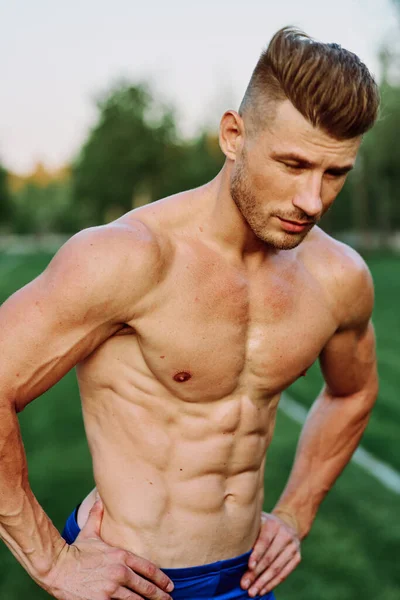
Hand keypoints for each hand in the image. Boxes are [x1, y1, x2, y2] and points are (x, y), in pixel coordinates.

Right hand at [43, 499, 173, 599]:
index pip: (148, 568)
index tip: (169, 585)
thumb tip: (99, 499)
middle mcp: (120, 572)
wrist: (57, 568)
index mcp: (121, 556)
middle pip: (146, 587)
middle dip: (159, 596)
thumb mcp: (89, 532)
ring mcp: (111, 589)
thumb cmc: (75, 551)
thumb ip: (97, 517)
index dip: (161, 578)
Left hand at [240, 511, 300, 596]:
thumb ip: (249, 532)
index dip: (257, 554)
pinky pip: (284, 574)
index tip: (249, 566)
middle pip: (270, 557)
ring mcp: (293, 547)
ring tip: (252, 591)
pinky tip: (263, 590)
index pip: (264, 541)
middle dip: (256, 573)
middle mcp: (286, 534)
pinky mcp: (297, 558)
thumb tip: (233, 549)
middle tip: (244, 584)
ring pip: (277, 568)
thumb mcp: (257, 522)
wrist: (287, 523)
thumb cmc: (264, 525)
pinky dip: (272, 584)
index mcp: (273, 524)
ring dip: (263, 582)